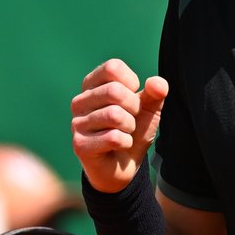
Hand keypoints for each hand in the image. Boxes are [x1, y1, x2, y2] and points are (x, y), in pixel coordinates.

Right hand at [71, 58, 167, 192]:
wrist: (124, 166)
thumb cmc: (133, 131)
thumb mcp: (149, 109)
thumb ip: (155, 93)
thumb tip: (158, 83)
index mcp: (93, 85)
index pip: (112, 68)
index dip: (132, 83)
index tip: (133, 99)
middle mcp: (80, 101)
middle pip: (114, 91)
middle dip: (134, 108)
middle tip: (130, 120)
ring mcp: (76, 123)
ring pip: (115, 115)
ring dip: (129, 128)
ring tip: (124, 134)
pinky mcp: (79, 144)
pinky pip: (113, 137)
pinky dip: (126, 143)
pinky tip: (118, 146)